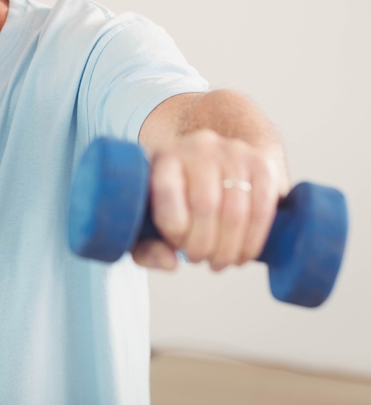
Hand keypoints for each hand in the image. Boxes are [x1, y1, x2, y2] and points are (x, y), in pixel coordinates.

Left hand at [132, 129, 286, 270]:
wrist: (213, 161)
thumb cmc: (175, 195)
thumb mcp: (150, 214)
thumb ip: (146, 245)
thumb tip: (171, 263)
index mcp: (164, 154)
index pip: (167, 192)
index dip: (173, 230)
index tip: (176, 246)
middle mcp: (198, 146)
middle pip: (205, 204)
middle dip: (203, 245)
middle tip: (199, 259)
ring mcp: (233, 152)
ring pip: (235, 211)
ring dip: (229, 248)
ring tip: (220, 261)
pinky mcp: (262, 163)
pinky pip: (262, 208)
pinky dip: (253, 239)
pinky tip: (243, 254)